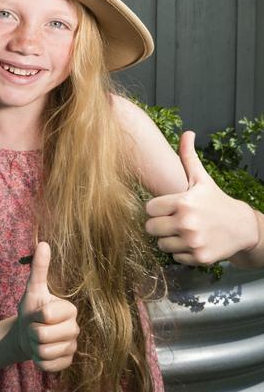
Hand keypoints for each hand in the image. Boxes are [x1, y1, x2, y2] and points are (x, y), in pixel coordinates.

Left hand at [16, 242, 78, 371]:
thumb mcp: (32, 289)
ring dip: (34, 347)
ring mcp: (72, 348)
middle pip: (44, 336)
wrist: (27, 334)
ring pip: (44, 352)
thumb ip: (39, 268)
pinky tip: (40, 352)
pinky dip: (38, 361)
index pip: (46, 316)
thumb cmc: (31, 309)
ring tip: (37, 339)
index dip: (35, 315)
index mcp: (70, 309)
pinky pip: (47, 366)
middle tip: (35, 328)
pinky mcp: (67, 364)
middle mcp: (75, 329)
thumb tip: (43, 243)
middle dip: (32, 332)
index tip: (37, 313)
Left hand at [145, 131, 259, 263]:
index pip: (149, 209)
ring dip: (168, 239)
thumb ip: (188, 157)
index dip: (155, 208)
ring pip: (161, 244)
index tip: (165, 207)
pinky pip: (175, 257)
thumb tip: (187, 132)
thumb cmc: (216, 201)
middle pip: (150, 228)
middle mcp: (187, 223)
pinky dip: (181, 252)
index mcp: (183, 202)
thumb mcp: (202, 179)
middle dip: (158, 224)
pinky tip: (192, 242)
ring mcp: (193, 242)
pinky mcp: (199, 258)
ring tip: (182, 231)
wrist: (242, 227)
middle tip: (171, 220)